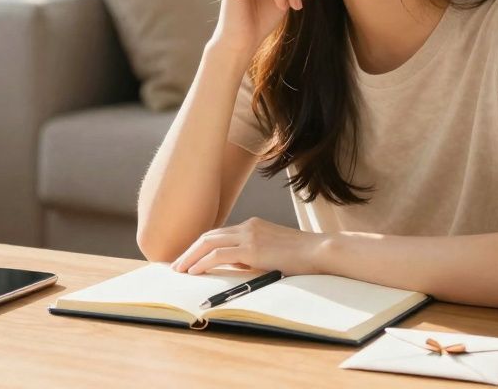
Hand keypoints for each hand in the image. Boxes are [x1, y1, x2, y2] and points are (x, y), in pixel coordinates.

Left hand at [169, 217, 326, 276]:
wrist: (320, 251)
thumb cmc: (301, 257)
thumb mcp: (272, 253)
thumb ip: (252, 257)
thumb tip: (233, 267)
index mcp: (253, 226)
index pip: (219, 234)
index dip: (201, 246)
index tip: (189, 258)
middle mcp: (248, 226)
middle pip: (209, 236)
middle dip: (190, 251)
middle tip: (177, 265)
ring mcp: (249, 235)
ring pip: (209, 243)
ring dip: (191, 257)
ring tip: (180, 270)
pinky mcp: (252, 249)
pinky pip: (218, 255)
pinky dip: (202, 262)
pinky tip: (194, 271)